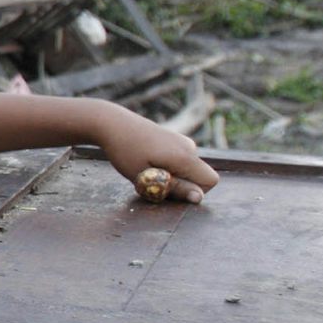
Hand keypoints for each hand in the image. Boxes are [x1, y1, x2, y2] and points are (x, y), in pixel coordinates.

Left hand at [95, 105, 219, 204]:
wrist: (112, 124)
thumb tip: (198, 198)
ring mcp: (183, 141)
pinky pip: (181, 161)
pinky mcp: (175, 140)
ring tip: (146, 170)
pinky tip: (147, 162)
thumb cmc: (125, 152)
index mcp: (186, 156)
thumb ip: (174, 188)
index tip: (168, 190)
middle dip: (181, 186)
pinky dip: (168, 167)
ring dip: (172, 177)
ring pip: (188, 170)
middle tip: (152, 182)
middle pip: (199, 176)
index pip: (210, 181)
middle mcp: (189, 147)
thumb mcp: (146, 177)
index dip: (193, 191)